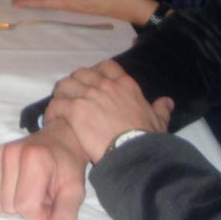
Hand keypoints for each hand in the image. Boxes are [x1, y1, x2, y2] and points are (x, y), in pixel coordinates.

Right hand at [0, 118, 90, 219]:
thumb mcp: (74, 190)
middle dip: (27, 208)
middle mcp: (11, 153)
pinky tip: (14, 184)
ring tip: (29, 188)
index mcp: (34, 160)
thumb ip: (66, 214)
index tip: (51, 202)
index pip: (26, 206)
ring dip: (13, 202)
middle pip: (8, 206)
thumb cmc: (67, 167)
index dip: (40, 214)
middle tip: (41, 194)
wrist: (58, 140)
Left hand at [12, 0, 154, 25]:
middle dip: (30, 0)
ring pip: (53, 0)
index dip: (29, 1)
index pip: (45, 1)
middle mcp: (72, 4)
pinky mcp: (84, 2)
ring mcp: (79, 4)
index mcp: (71, 0)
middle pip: (47, 2)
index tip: (15, 2)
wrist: (134, 5)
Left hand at [44, 60, 173, 162]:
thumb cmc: (147, 138)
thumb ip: (161, 108)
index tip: (91, 84)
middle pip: (81, 73)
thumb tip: (168, 101)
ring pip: (65, 85)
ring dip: (60, 95)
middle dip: (75, 83)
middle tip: (72, 98)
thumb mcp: (158, 120)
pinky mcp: (75, 109)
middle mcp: (105, 85)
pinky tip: (52, 121)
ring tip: (59, 108)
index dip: (96, 73)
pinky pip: (56, 104)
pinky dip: (52, 112)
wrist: (135, 152)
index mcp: (124, 85)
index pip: (106, 67)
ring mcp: (88, 95)